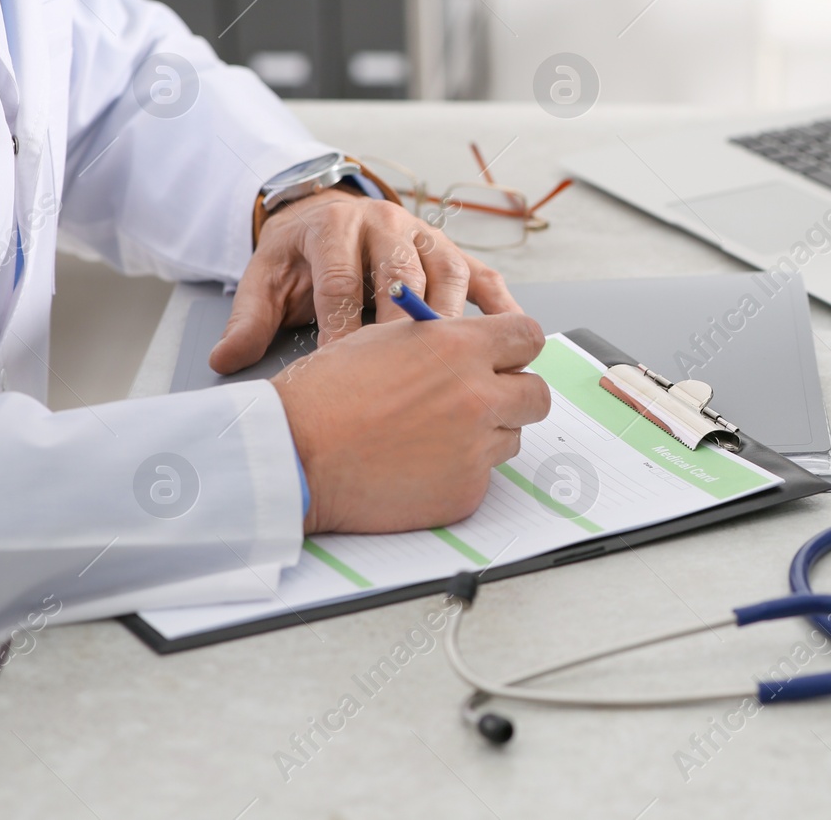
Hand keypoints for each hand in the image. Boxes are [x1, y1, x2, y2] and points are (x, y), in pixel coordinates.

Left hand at [210, 189, 520, 374]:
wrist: (324, 218)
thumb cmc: (300, 258)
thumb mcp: (265, 280)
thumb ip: (249, 319)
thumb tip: (226, 360)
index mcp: (334, 227)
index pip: (341, 279)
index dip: (343, 325)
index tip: (343, 367)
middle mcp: (385, 223)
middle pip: (401, 272)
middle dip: (404, 322)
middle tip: (407, 369)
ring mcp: (425, 235)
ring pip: (448, 271)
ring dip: (454, 317)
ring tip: (456, 360)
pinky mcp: (453, 250)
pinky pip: (484, 276)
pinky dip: (501, 305)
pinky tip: (511, 335)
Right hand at [272, 313, 550, 532]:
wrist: (294, 455)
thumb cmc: (326, 396)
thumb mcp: (386, 339)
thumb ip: (443, 340)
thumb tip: (475, 345)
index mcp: (460, 348)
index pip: (530, 337)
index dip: (517, 349)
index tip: (506, 358)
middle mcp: (477, 397)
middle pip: (536, 394)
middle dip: (514, 396)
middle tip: (481, 402)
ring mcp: (475, 448)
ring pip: (510, 437)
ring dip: (485, 435)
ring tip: (431, 435)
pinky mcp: (465, 492)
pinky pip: (483, 477)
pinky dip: (458, 473)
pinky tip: (418, 467)